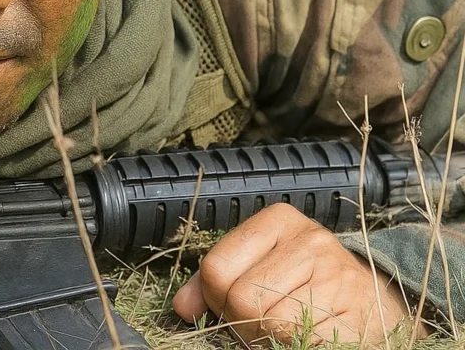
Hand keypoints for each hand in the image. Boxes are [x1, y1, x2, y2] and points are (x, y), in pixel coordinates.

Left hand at [172, 204, 415, 345]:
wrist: (375, 300)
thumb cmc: (306, 281)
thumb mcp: (259, 263)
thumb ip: (214, 281)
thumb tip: (184, 307)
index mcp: (278, 220)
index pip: (216, 268)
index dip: (215, 298)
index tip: (230, 304)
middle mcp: (310, 241)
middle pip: (241, 299)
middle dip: (241, 322)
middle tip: (259, 322)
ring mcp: (337, 277)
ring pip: (270, 325)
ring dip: (267, 338)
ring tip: (283, 328)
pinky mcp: (357, 317)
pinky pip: (302, 343)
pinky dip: (294, 347)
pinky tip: (305, 336)